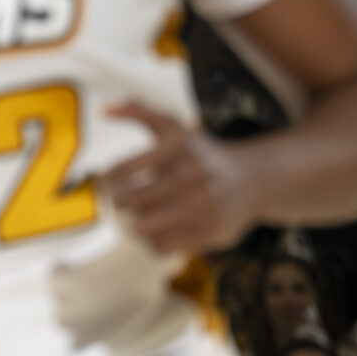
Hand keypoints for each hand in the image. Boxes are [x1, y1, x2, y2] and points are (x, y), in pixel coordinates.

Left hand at [103, 102, 255, 255]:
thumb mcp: (174, 128)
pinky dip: (153, 243)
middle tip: (124, 200)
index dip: (111, 176)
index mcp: (177, 148)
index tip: (110, 178)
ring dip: (137, 224)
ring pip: (143, 227)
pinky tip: (161, 231)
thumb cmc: (200, 154)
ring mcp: (202, 205)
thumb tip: (102, 108)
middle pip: (129, 201)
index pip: (123, 168)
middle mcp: (191, 175)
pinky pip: (161, 247)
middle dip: (121, 201)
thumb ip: (139, 112)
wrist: (253, 179)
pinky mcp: (209, 231)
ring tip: (142, 216)